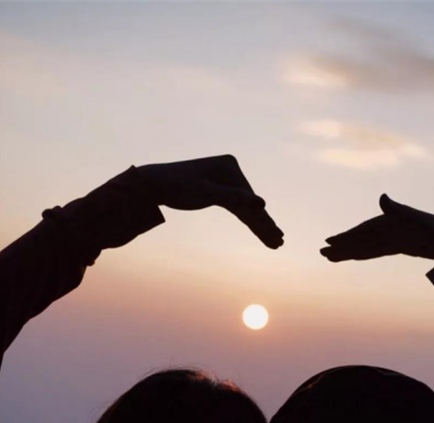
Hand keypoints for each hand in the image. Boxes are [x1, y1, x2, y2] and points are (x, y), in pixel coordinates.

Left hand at [135, 156, 283, 248]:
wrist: (154, 184)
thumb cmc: (177, 186)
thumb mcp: (205, 193)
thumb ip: (234, 197)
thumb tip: (262, 203)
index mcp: (230, 167)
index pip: (249, 200)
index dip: (263, 221)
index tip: (277, 238)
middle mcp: (230, 171)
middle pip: (250, 204)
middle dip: (264, 225)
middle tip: (279, 243)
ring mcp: (226, 181)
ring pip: (245, 208)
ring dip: (259, 226)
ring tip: (275, 243)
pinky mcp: (219, 190)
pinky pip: (236, 208)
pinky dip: (247, 220)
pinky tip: (258, 230)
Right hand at [320, 195, 433, 262]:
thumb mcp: (420, 220)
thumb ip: (399, 210)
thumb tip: (382, 197)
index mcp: (392, 221)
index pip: (364, 232)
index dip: (346, 238)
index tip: (329, 243)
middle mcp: (391, 228)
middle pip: (362, 239)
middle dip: (343, 246)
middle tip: (322, 252)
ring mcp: (396, 237)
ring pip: (368, 246)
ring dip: (350, 251)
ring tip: (332, 257)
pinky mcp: (403, 245)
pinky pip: (378, 251)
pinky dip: (365, 254)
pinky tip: (356, 256)